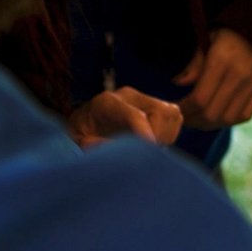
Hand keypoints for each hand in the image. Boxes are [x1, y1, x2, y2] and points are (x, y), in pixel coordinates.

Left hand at [68, 86, 182, 147]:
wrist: (83, 124)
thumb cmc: (79, 135)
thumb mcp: (77, 142)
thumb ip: (92, 146)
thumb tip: (114, 150)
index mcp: (107, 103)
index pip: (136, 116)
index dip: (147, 135)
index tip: (150, 151)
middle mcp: (129, 97)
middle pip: (161, 111)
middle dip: (159, 136)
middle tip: (149, 153)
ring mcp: (144, 100)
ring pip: (172, 113)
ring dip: (167, 135)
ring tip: (152, 148)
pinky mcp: (155, 106)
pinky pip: (175, 118)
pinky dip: (170, 133)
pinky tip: (155, 143)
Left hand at [175, 29, 251, 128]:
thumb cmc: (224, 38)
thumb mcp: (205, 44)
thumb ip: (193, 66)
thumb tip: (177, 83)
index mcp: (221, 60)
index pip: (199, 98)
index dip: (184, 110)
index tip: (175, 111)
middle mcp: (239, 75)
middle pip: (212, 113)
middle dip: (194, 120)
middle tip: (183, 119)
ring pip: (227, 119)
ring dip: (209, 124)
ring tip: (197, 120)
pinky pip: (243, 116)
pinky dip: (227, 121)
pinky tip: (216, 117)